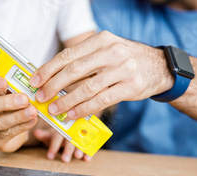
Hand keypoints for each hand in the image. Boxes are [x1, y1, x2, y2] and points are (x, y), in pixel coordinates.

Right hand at [0, 76, 38, 152]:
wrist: (14, 129)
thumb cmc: (10, 106)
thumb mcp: (9, 93)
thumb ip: (14, 87)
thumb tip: (28, 82)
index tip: (4, 82)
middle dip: (6, 102)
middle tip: (24, 99)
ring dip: (17, 116)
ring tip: (32, 111)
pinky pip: (7, 134)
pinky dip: (22, 126)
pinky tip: (32, 120)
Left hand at [29, 31, 173, 119]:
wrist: (160, 67)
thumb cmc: (127, 61)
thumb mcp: (108, 50)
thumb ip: (85, 60)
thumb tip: (54, 78)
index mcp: (101, 40)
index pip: (68, 55)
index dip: (48, 69)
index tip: (35, 81)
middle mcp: (111, 52)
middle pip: (74, 71)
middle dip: (53, 86)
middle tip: (41, 97)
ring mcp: (122, 70)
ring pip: (87, 88)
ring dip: (67, 101)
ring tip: (55, 110)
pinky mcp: (130, 87)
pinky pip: (101, 100)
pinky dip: (84, 109)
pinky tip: (74, 114)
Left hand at [33, 128, 91, 162]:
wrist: (72, 127)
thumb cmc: (59, 133)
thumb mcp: (50, 134)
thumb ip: (44, 135)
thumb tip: (36, 132)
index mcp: (60, 130)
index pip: (56, 138)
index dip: (53, 147)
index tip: (50, 157)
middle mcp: (71, 133)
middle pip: (69, 141)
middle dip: (67, 150)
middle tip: (65, 160)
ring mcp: (80, 136)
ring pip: (80, 142)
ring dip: (79, 149)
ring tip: (78, 156)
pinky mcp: (87, 141)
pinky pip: (89, 146)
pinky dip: (89, 152)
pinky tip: (87, 159)